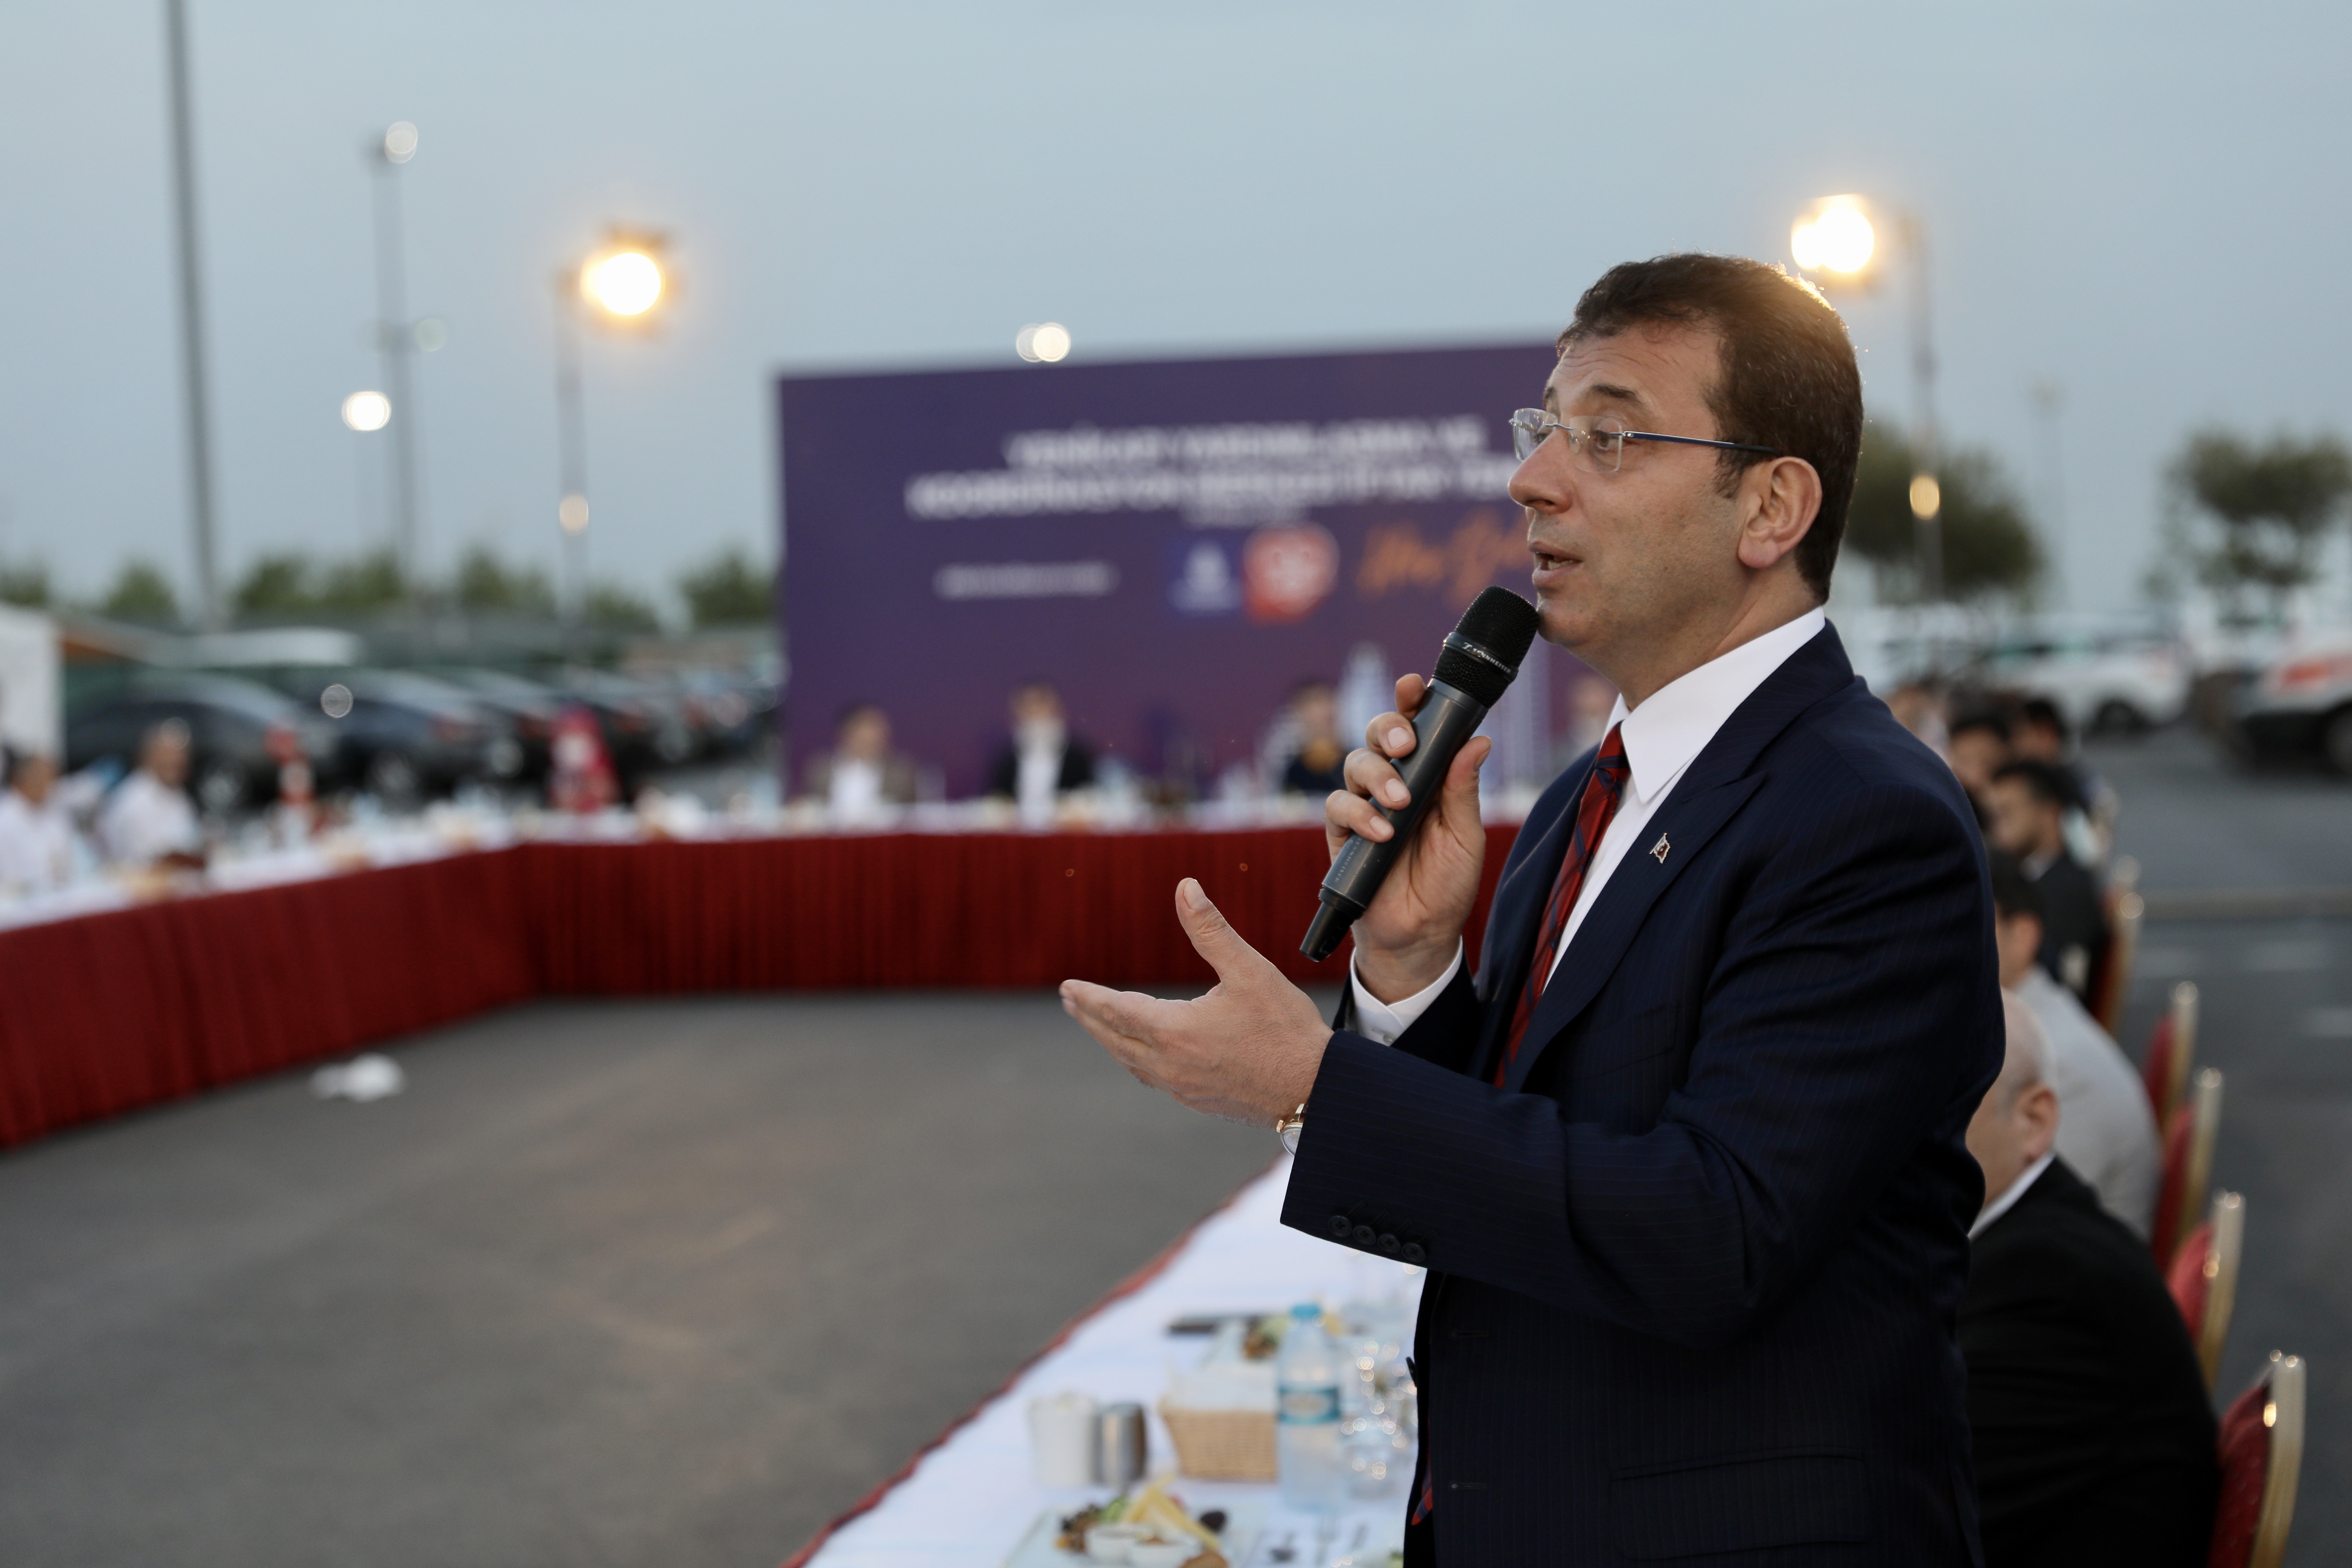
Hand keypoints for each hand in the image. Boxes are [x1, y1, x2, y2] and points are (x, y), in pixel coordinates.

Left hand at [1061, 878, 1331, 1126]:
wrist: (1315, 1089)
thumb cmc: (1285, 1029)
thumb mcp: (1250, 970)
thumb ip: (1211, 930)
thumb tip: (1185, 888)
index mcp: (1175, 1031)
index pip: (1116, 1009)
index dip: (1089, 997)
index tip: (1067, 986)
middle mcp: (1170, 1064)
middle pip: (1114, 1038)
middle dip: (1089, 1017)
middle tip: (1071, 1001)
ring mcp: (1181, 1087)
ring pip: (1130, 1061)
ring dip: (1109, 1039)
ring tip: (1097, 1023)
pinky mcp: (1196, 1099)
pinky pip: (1152, 1077)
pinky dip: (1135, 1059)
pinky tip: (1140, 1053)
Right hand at [1323, 673, 1489, 1000]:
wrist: (1421, 936)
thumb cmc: (1447, 885)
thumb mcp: (1466, 836)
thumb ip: (1463, 789)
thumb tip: (1478, 740)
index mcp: (1428, 776)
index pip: (1417, 728)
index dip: (1412, 702)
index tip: (1415, 685)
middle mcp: (1394, 783)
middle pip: (1377, 733)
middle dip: (1388, 728)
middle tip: (1405, 744)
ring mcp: (1365, 806)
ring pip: (1354, 763)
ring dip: (1376, 776)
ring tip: (1399, 803)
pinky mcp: (1341, 833)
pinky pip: (1337, 806)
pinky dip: (1358, 814)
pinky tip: (1381, 833)